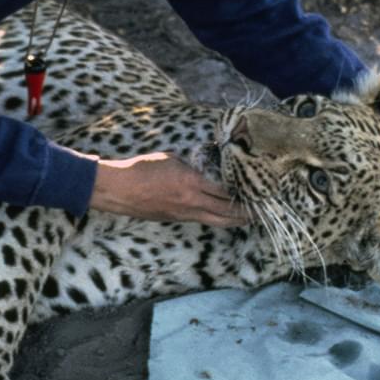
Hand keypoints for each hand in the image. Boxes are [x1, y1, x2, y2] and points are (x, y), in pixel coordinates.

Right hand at [90, 152, 248, 226]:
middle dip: (245, 213)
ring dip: (234, 220)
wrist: (119, 189)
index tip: (256, 192)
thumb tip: (205, 165)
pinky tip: (222, 216)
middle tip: (261, 212)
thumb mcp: (171, 159)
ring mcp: (184, 214)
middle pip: (226, 212)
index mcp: (192, 183)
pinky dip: (216, 219)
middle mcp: (191, 201)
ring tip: (248, 219)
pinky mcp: (176, 219)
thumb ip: (191, 164)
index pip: (225, 191)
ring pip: (216, 221)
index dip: (243, 194)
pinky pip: (202, 220)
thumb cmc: (141, 169)